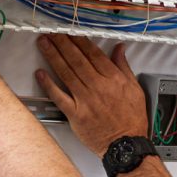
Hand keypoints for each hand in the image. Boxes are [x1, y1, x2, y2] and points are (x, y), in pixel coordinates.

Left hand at [35, 36, 148, 155]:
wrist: (126, 145)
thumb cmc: (131, 120)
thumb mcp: (135, 89)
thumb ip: (124, 67)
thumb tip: (119, 50)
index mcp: (114, 79)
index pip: (93, 54)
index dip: (80, 40)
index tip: (71, 31)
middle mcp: (99, 87)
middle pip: (77, 60)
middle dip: (63, 43)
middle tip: (52, 32)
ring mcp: (86, 100)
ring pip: (67, 73)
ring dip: (54, 56)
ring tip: (44, 44)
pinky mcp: (76, 114)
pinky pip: (59, 97)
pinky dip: (49, 84)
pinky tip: (41, 73)